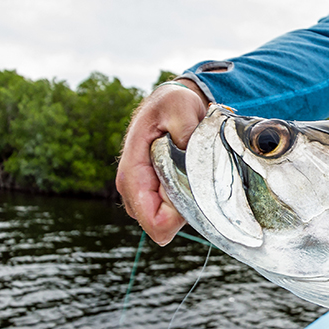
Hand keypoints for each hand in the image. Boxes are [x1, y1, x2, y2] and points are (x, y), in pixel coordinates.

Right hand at [116, 79, 206, 244]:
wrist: (168, 102)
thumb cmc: (172, 105)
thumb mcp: (180, 108)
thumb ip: (186, 133)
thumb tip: (190, 159)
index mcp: (133, 173)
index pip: (154, 220)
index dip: (180, 215)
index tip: (195, 188)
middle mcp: (132, 189)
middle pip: (162, 225)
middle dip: (185, 209)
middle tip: (195, 173)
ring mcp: (140, 193)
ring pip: (167, 221)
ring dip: (186, 203)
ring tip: (192, 169)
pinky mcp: (152, 194)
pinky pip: (171, 212)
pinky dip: (186, 199)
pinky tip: (191, 175)